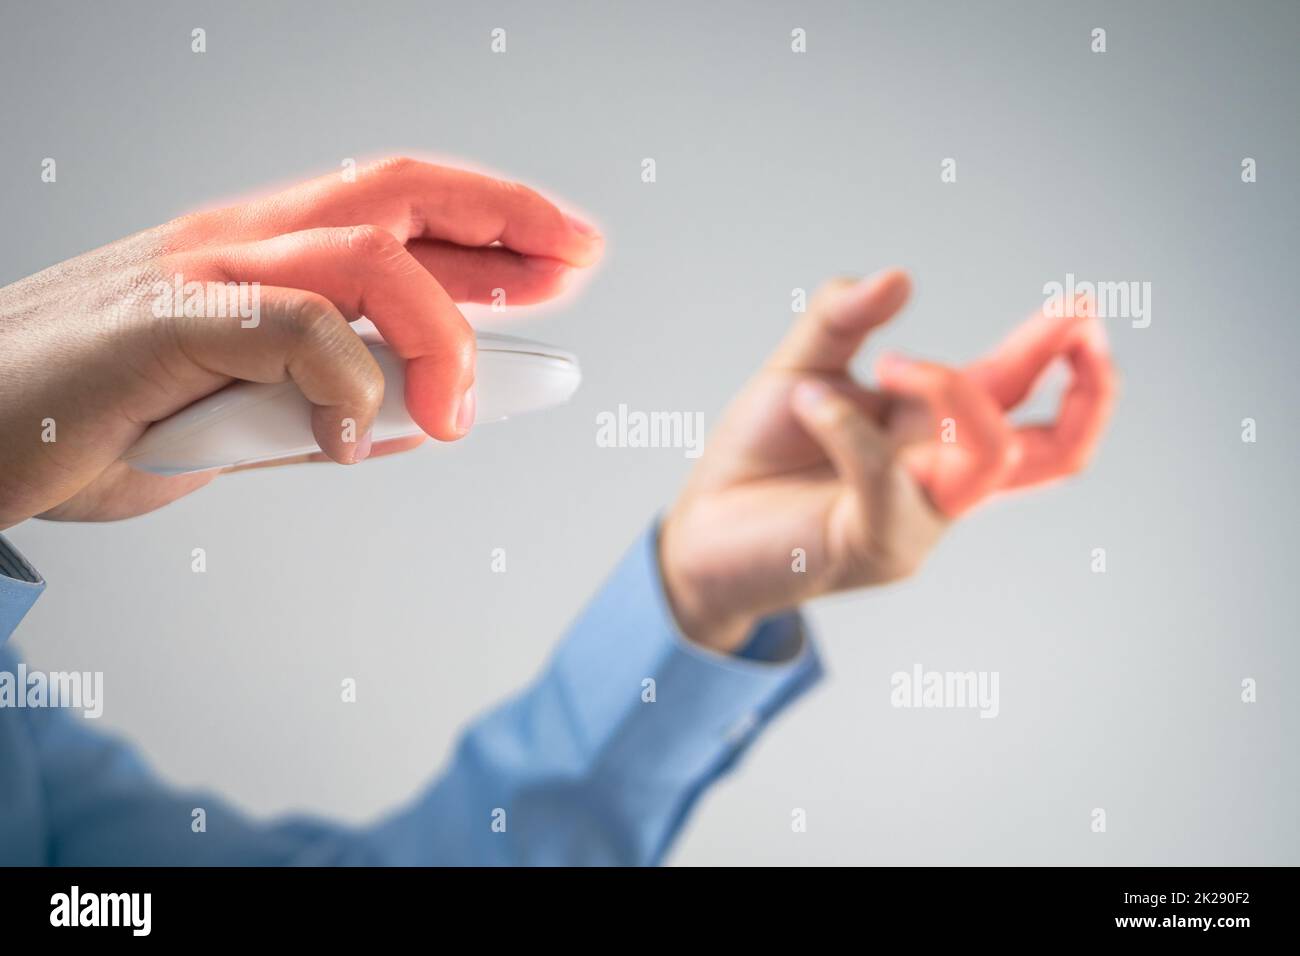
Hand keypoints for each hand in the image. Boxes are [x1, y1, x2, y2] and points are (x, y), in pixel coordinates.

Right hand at [0, 157, 602, 527]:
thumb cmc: (96, 416)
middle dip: (506, 219)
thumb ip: (327, 408)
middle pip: (401, 190)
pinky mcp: (164, 321)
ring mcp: (203, 273)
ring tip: (458, 413)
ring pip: (365, 257)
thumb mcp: (242, 415)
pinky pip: (293, 331)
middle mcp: (243, 242)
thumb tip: (419, 417)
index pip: (401, 208)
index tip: (566, 253)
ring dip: (440, 336)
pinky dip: (344, 389)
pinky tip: (343, 443)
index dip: (494, 222)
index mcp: (265, 254)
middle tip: (579, 258)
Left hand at [659, 270, 1115, 651]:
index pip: (1019, 394)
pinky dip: (850, 430)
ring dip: (949, 390)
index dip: (1061, 352)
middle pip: (1054, 452)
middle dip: (1087, 392)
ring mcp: (916, 520)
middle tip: (1080, 325)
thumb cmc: (759, 456)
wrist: (702, 529)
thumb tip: (900, 276)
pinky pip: (888, 481)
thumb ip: (843, 318)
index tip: (1082, 305)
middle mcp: (939, 479)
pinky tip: (806, 400)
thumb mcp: (799, 368)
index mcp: (932, 433)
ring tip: (885, 363)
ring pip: (986, 459)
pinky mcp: (874, 546)